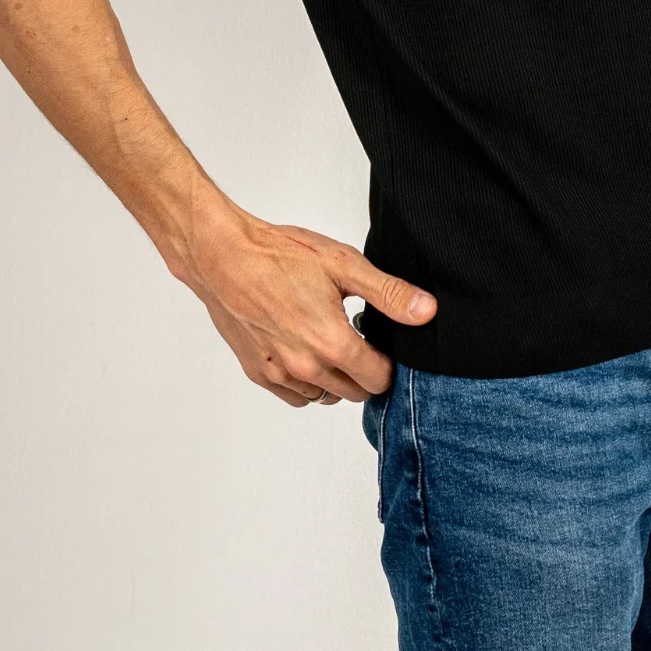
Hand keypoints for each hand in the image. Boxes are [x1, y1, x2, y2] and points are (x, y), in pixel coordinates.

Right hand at [181, 201, 436, 408]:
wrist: (224, 257)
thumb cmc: (280, 255)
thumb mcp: (343, 264)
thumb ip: (389, 294)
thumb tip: (426, 312)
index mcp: (333, 344)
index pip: (379, 379)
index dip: (388, 362)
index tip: (382, 342)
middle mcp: (307, 368)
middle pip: (355, 392)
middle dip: (365, 371)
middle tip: (360, 338)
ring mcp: (280, 374)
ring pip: (325, 396)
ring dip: (336, 378)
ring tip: (331, 340)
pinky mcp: (258, 372)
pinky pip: (296, 395)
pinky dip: (307, 382)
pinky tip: (306, 350)